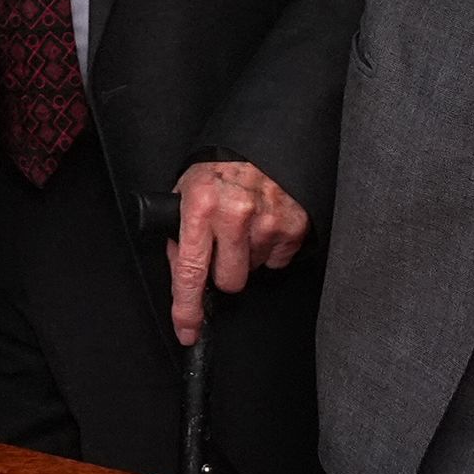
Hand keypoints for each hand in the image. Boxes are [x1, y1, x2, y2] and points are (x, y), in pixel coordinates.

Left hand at [168, 161, 310, 344]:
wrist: (259, 142)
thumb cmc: (218, 168)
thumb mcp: (185, 192)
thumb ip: (180, 237)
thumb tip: (182, 277)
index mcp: (200, 206)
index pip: (190, 271)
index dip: (187, 309)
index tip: (188, 331)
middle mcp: (234, 215)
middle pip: (229, 281)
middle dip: (224, 272)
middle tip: (223, 246)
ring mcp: (268, 221)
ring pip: (254, 270)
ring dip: (247, 255)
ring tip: (244, 224)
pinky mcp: (293, 225)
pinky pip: (277, 259)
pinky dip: (269, 247)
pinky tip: (262, 223)